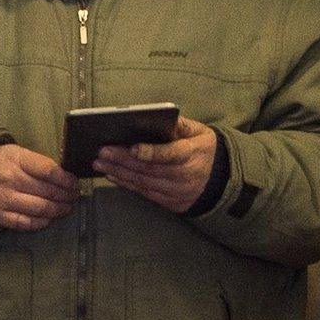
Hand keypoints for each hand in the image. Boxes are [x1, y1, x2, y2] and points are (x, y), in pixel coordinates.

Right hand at [0, 143, 80, 230]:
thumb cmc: (1, 163)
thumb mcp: (17, 153)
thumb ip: (39, 164)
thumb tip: (66, 178)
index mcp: (16, 159)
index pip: (49, 171)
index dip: (67, 179)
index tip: (74, 183)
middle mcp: (9, 179)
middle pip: (48, 191)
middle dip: (66, 195)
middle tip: (74, 197)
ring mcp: (3, 199)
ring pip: (41, 208)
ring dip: (58, 210)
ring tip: (66, 208)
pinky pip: (27, 223)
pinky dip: (42, 222)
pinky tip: (49, 218)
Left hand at [95, 117, 216, 212]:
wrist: (219, 179)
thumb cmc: (203, 149)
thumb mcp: (200, 132)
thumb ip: (181, 125)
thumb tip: (161, 117)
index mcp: (194, 154)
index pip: (171, 154)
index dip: (151, 152)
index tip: (131, 147)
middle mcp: (186, 176)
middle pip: (151, 169)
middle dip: (124, 160)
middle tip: (102, 152)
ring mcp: (178, 192)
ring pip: (145, 183)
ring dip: (120, 173)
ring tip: (100, 163)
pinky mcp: (171, 202)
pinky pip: (145, 194)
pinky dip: (127, 184)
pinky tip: (112, 175)